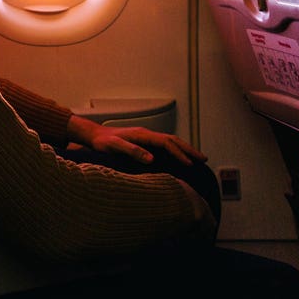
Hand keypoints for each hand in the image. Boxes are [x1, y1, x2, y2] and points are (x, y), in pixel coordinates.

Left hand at [67, 117, 207, 165]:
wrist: (94, 135)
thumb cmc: (102, 143)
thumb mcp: (114, 147)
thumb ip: (132, 151)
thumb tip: (151, 158)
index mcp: (142, 135)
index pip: (166, 143)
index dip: (179, 153)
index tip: (189, 164)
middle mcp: (147, 134)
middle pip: (173, 140)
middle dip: (189, 149)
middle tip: (204, 159)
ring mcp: (146, 137)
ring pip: (171, 141)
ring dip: (185, 149)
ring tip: (197, 158)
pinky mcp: (144, 141)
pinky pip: (165, 144)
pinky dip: (176, 149)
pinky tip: (180, 157)